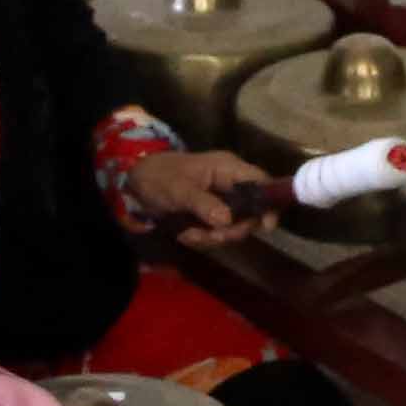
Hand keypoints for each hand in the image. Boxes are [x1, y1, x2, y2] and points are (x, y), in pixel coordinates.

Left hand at [120, 146, 276, 247]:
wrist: (135, 183)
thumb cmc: (159, 178)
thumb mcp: (178, 189)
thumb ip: (202, 203)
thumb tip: (226, 220)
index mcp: (228, 169)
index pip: (261, 182)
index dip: (269, 203)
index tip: (266, 226)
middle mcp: (230, 185)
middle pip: (250, 212)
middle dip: (231, 229)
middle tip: (211, 235)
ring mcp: (221, 201)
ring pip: (231, 227)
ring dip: (210, 236)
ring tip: (188, 232)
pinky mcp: (210, 215)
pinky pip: (215, 233)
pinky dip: (200, 237)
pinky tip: (184, 232)